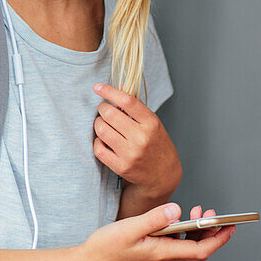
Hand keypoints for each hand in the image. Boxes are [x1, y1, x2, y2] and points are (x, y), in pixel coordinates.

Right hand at [78, 202, 234, 260]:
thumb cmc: (107, 247)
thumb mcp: (131, 228)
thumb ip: (155, 218)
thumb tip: (177, 210)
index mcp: (163, 254)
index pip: (201, 249)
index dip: (218, 238)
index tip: (230, 226)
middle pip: (198, 249)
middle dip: (211, 232)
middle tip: (211, 213)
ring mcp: (159, 260)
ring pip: (188, 248)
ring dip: (197, 232)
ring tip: (196, 213)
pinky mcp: (153, 257)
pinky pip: (176, 247)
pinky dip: (183, 234)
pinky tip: (176, 222)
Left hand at [92, 83, 181, 200]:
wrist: (163, 175)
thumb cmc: (156, 145)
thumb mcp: (152, 123)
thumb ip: (136, 107)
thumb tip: (119, 86)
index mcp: (151, 123)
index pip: (127, 101)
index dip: (109, 91)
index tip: (98, 87)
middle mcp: (141, 138)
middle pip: (110, 114)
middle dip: (102, 108)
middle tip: (103, 109)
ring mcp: (130, 153)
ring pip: (101, 130)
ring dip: (98, 123)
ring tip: (103, 124)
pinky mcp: (121, 166)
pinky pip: (98, 148)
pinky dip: (97, 141)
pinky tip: (103, 140)